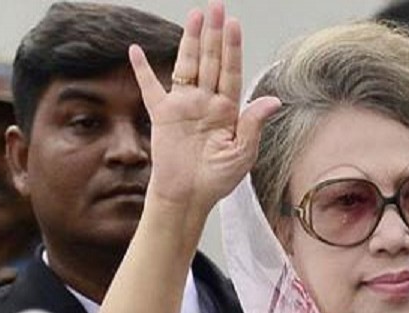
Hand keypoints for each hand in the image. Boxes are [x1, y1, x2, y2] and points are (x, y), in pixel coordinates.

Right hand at [130, 2, 280, 220]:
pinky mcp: (162, 116)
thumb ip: (253, 124)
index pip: (231, 72)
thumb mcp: (242, 154)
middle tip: (217, 7)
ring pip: (187, 66)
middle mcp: (206, 103)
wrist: (189, 198)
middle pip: (211, 61)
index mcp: (228, 111)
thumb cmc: (218, 180)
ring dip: (190, 41)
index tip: (234, 24)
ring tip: (194, 16)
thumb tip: (273, 100)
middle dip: (214, 34)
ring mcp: (184, 107)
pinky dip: (141, 70)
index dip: (233, 48)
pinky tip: (135, 50)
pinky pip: (150, 88)